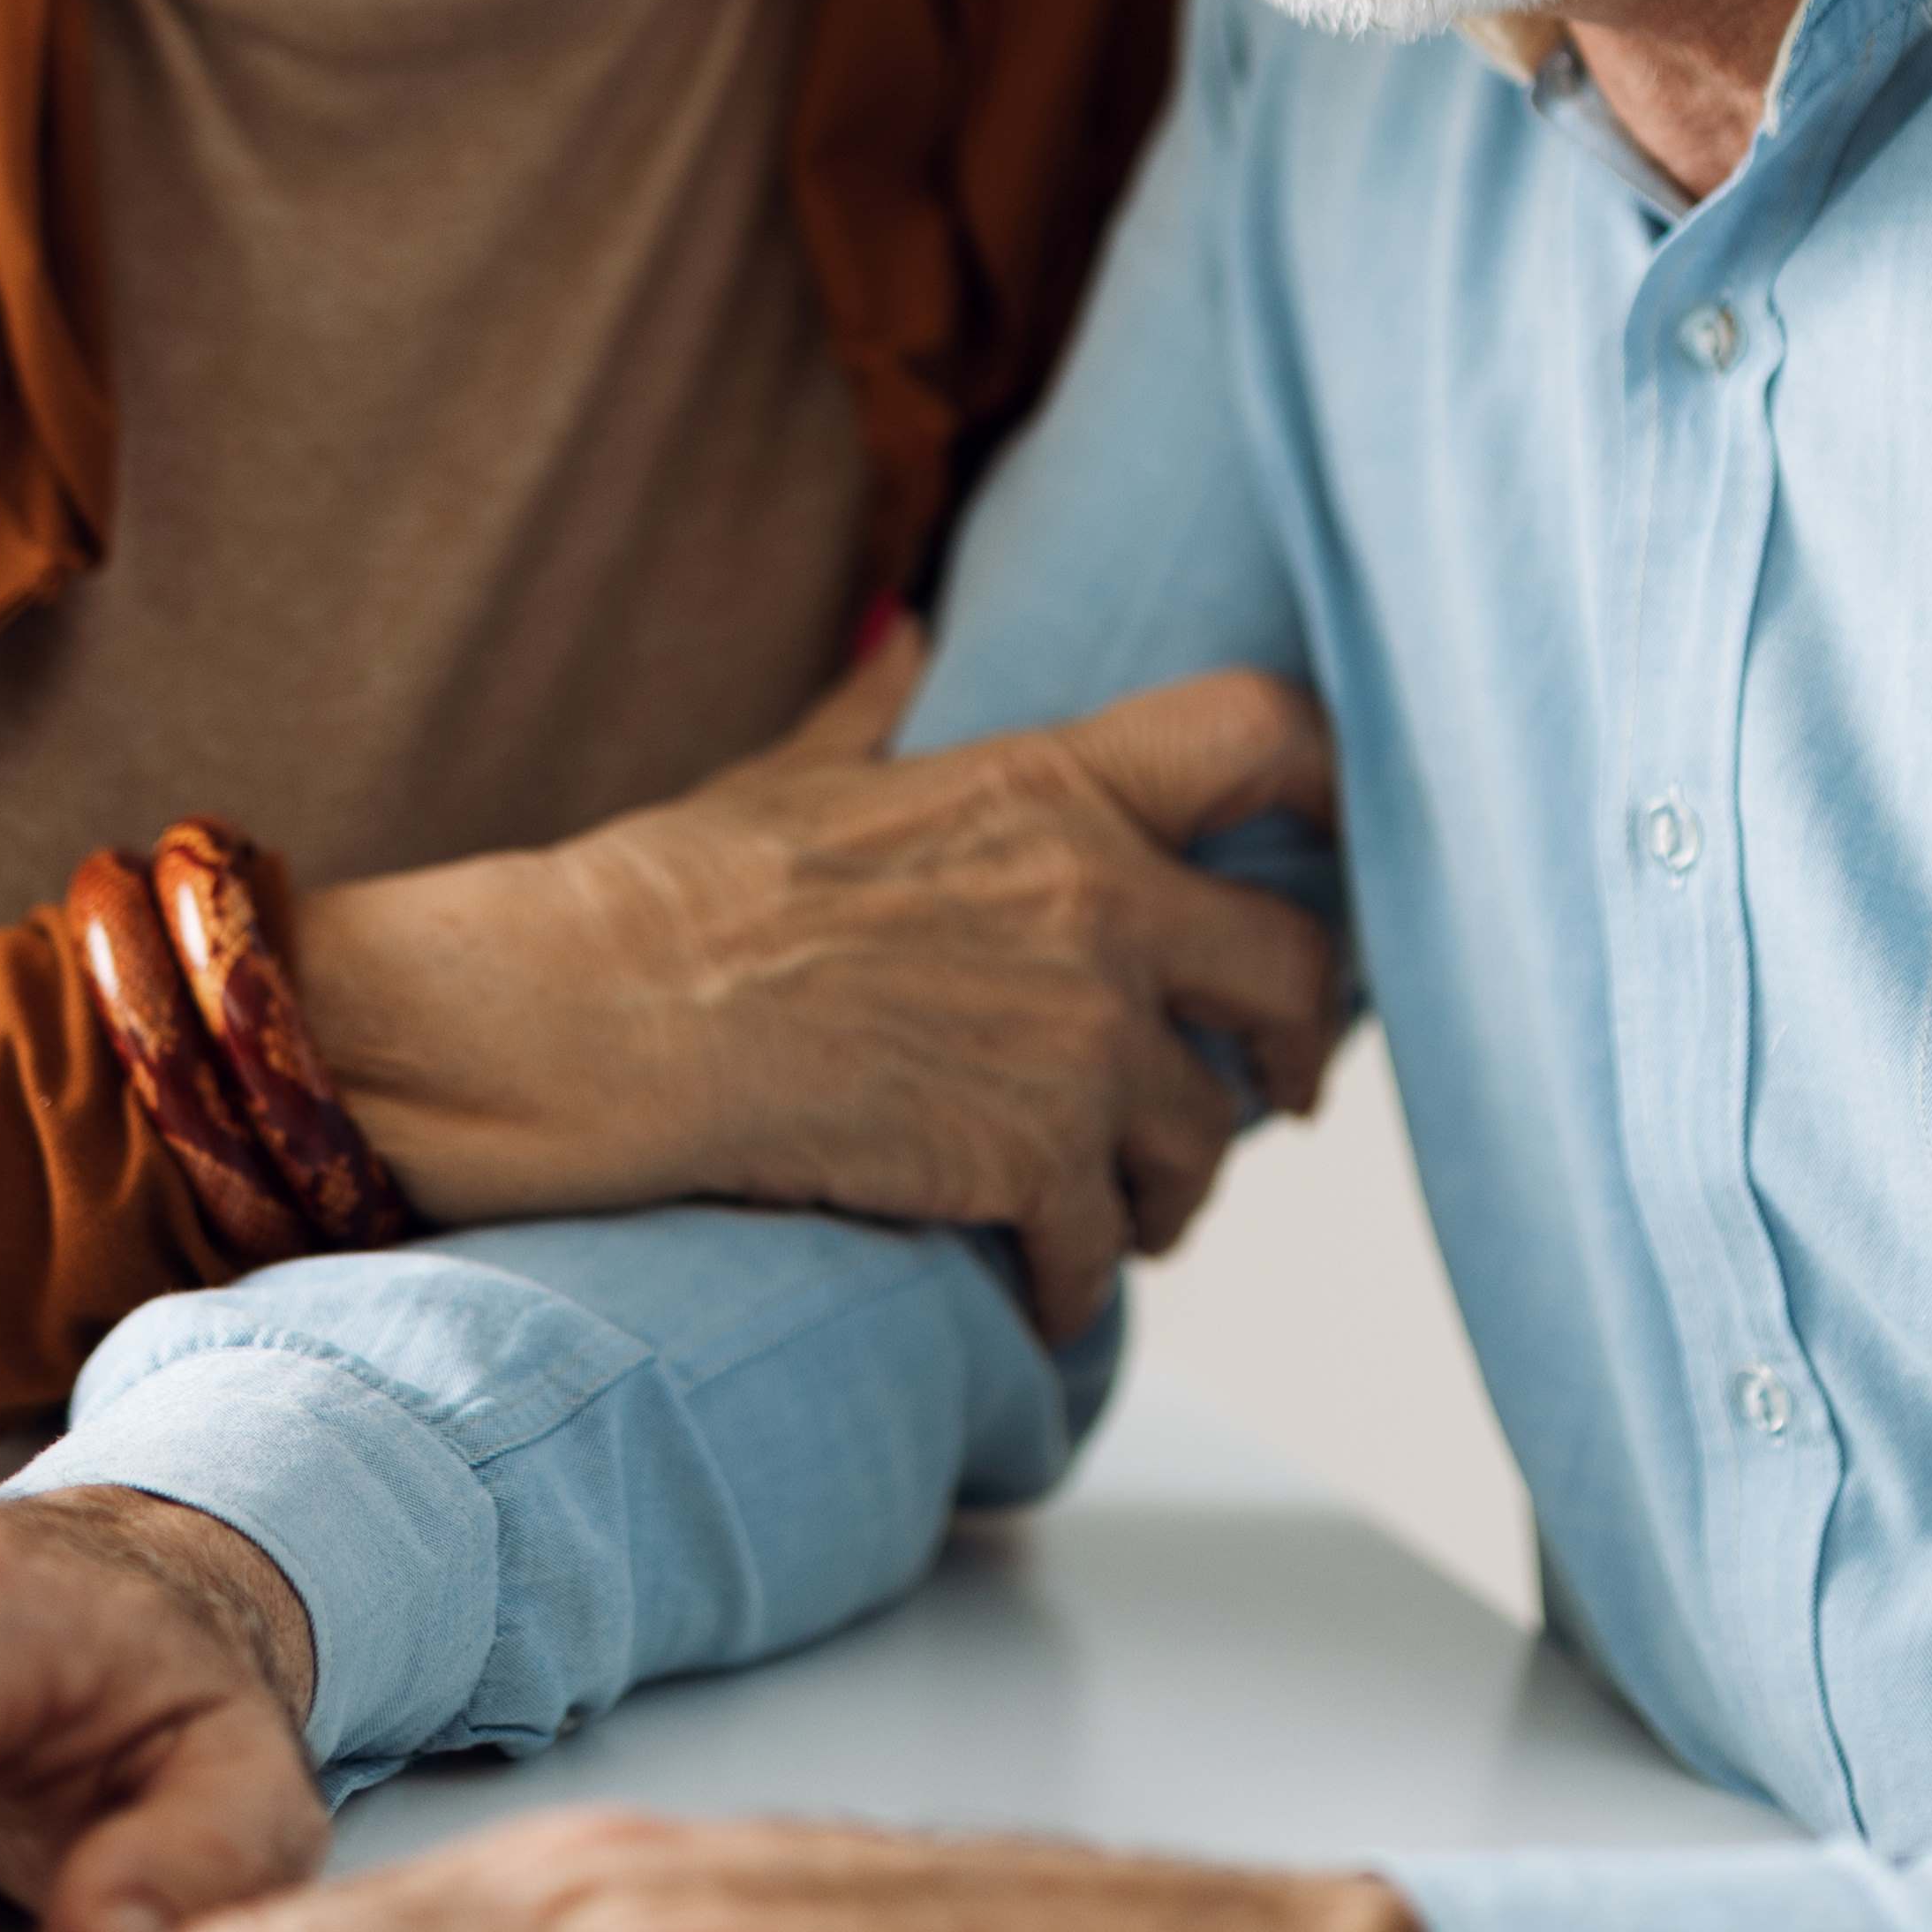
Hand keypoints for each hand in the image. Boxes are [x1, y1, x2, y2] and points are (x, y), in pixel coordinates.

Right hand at [297, 634, 1342, 1339]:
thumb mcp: (796, 774)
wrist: (593, 1019)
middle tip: (1280, 1087)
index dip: (1336, 782)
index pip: (1266, 733)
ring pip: (1210, 1134)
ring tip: (1133, 1211)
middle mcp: (1099, 900)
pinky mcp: (1032, 1163)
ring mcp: (1078, 1037)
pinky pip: (1102, 1247)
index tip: (1337, 845)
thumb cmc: (668, 895)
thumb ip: (878, 712)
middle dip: (1294, 1041)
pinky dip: (1073, 1282)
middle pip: (1294, 965)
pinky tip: (1039, 1293)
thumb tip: (905, 638)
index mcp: (1052, 785)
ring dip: (1177, 1185)